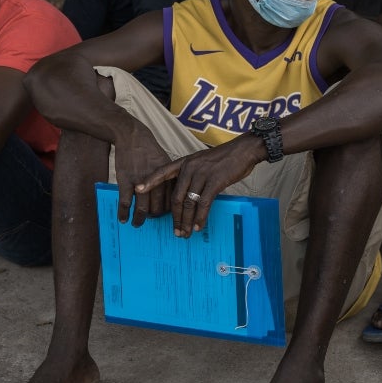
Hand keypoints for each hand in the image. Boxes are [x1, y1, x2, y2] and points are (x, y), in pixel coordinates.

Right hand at [111, 126, 175, 226]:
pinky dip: (124, 213)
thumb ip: (169, 179)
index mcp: (168, 178)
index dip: (170, 213)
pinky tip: (123, 219)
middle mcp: (156, 182)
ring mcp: (140, 182)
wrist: (132, 137)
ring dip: (140, 220)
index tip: (166, 218)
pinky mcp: (126, 181)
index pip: (172, 202)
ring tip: (138, 224)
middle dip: (155, 218)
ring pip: (143, 208)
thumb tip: (174, 195)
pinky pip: (126, 202)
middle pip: (158, 208)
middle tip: (151, 222)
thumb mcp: (165, 162)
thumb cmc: (149, 150)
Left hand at [135, 136, 261, 237]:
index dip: (150, 181)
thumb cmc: (224, 157)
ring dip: (186, 221)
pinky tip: (198, 226)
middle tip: (175, 231)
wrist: (244, 150)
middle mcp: (190, 168)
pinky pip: (203, 204)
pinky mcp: (215, 182)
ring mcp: (202, 174)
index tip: (137, 190)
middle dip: (174, 217)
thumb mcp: (203, 161)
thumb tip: (187, 194)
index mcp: (185, 162)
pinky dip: (200, 217)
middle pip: (176, 197)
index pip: (163, 172)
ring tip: (185, 233)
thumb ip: (192, 174)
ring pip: (188, 203)